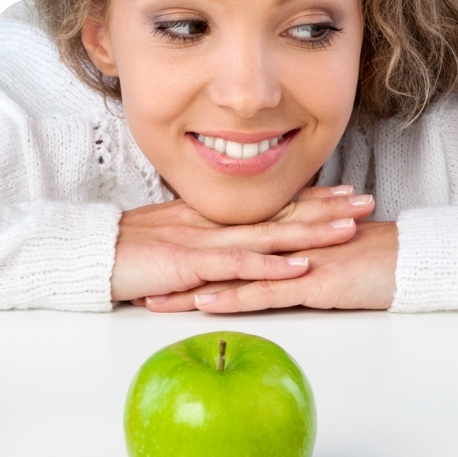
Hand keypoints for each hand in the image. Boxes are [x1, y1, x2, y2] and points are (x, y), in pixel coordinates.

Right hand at [110, 185, 376, 302]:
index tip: (344, 191)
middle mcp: (216, 224)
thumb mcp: (173, 240)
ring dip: (312, 231)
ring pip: (270, 235)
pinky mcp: (193, 264)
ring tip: (350, 228)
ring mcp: (206, 242)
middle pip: (281, 213)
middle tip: (368, 200)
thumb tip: (235, 247)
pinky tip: (300, 266)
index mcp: (213, 217)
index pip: (271, 205)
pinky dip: (271, 265)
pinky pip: (239, 265)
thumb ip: (205, 240)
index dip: (310, 197)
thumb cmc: (126, 252)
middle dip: (328, 207)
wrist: (89, 255)